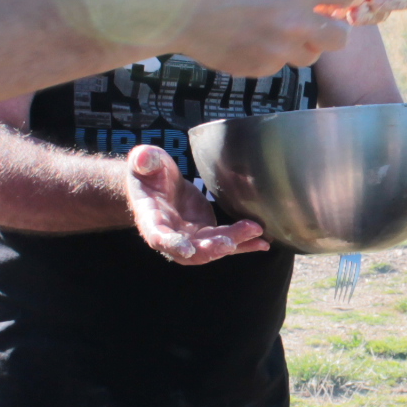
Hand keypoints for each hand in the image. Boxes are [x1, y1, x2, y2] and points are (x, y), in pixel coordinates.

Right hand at [124, 144, 266, 264]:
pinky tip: (263, 241)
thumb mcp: (143, 162)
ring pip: (211, 247)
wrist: (155, 185)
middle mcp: (171, 235)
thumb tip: (144, 158)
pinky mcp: (205, 232)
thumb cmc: (147, 173)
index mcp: (150, 219)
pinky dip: (244, 243)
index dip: (172, 244)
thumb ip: (143, 160)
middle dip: (211, 249)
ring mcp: (190, 236)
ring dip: (233, 243)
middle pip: (191, 249)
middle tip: (230, 242)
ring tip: (256, 233)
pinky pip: (225, 241)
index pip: (159, 236)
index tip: (187, 249)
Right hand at [168, 0, 356, 76]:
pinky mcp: (259, 68)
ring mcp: (278, 50)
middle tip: (319, 22)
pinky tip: (250, 40)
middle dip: (333, 29)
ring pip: (309, 55)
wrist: (176, 5)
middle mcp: (295, 22)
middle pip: (340, 38)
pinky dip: (270, 55)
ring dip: (302, 45)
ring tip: (279, 31)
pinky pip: (276, 65)